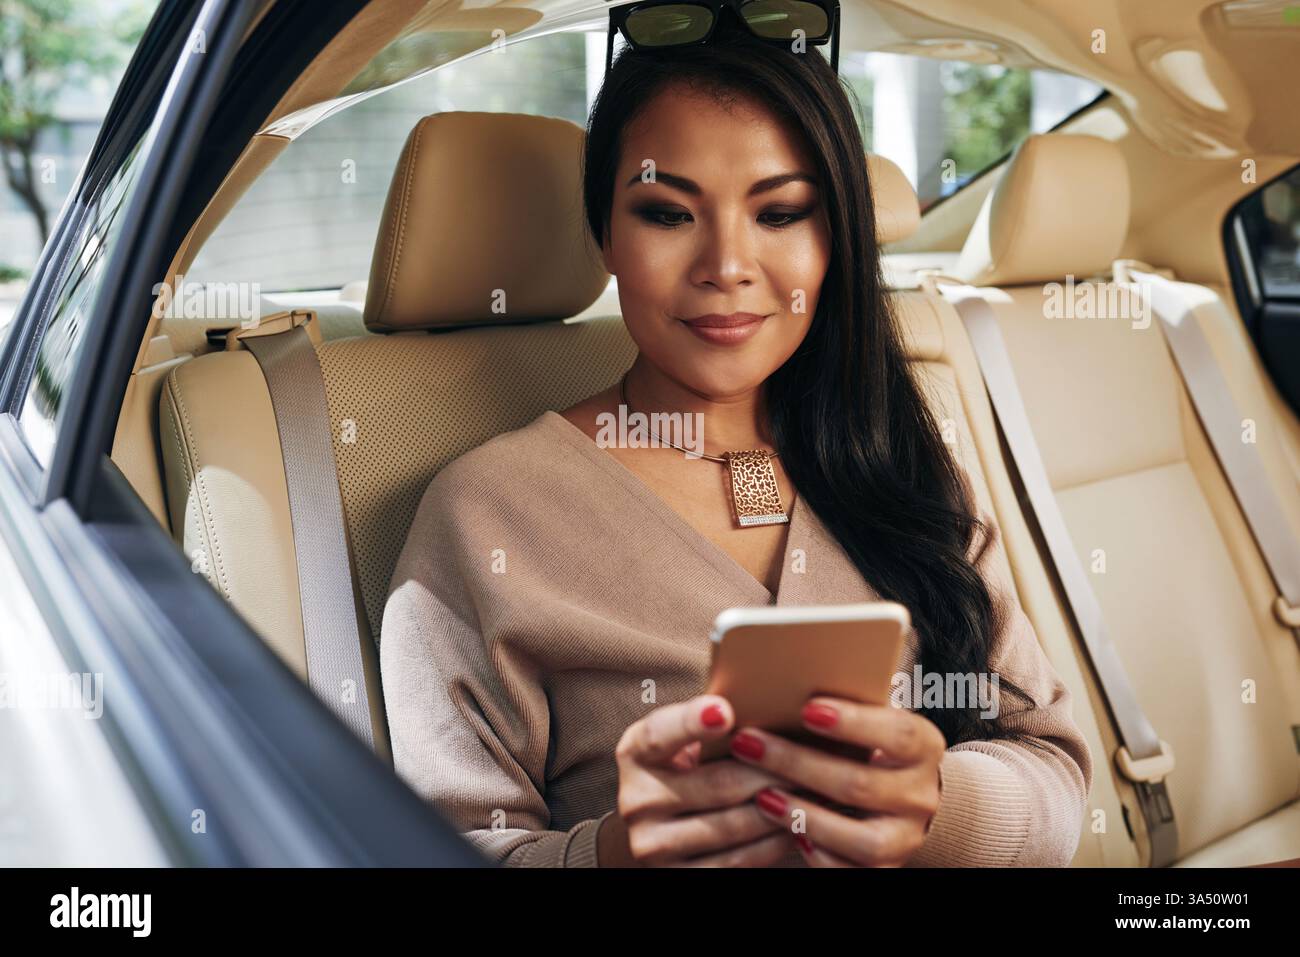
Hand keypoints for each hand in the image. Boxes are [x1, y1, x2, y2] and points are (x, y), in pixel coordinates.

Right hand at [603, 694, 796, 866]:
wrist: (659, 829)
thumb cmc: (688, 768)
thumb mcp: (683, 740)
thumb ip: (708, 722)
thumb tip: (765, 699)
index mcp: (635, 753)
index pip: (660, 735)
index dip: (691, 722)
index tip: (725, 711)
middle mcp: (636, 801)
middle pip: (716, 784)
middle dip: (771, 770)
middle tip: (811, 759)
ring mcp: (653, 845)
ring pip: (733, 826)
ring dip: (780, 808)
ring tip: (813, 790)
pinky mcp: (677, 878)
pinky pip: (737, 862)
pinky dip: (771, 843)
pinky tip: (794, 826)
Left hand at [727, 696, 944, 866]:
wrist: (910, 800)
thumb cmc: (873, 746)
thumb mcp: (873, 721)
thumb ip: (843, 708)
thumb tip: (781, 687)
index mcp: (924, 747)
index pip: (897, 734)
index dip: (853, 723)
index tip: (808, 708)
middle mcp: (921, 795)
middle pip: (860, 784)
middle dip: (797, 764)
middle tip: (748, 744)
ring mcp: (906, 838)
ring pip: (861, 840)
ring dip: (805, 816)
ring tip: (762, 796)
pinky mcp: (886, 870)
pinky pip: (852, 870)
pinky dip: (818, 854)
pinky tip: (787, 832)